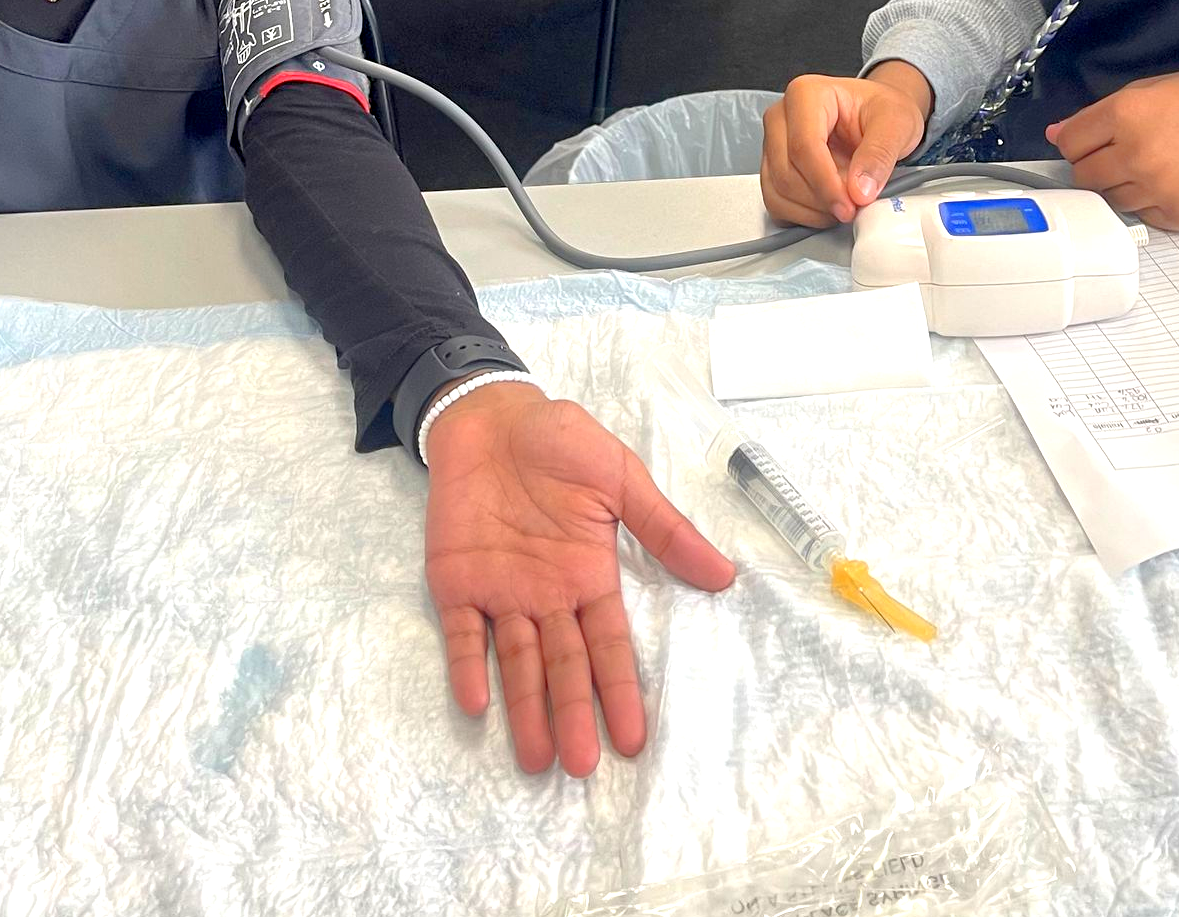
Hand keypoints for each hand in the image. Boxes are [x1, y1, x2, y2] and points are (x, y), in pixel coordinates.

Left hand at [424, 382, 734, 777]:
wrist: (491, 413)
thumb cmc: (560, 442)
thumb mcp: (620, 478)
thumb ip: (662, 528)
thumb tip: (724, 575)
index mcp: (588, 574)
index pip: (607, 645)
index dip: (617, 691)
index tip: (633, 739)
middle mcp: (546, 596)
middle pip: (563, 665)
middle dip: (572, 714)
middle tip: (580, 765)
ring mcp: (499, 591)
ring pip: (515, 662)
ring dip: (525, 708)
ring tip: (535, 759)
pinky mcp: (455, 581)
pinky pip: (461, 633)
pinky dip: (467, 667)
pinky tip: (476, 703)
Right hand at [761, 65, 930, 226]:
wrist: (877, 118)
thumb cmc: (882, 111)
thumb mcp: (896, 124)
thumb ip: (879, 154)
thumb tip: (860, 189)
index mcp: (806, 94)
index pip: (804, 146)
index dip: (826, 183)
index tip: (850, 205)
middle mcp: (781, 116)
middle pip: (786, 172)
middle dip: (822, 200)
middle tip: (853, 208)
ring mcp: (772, 143)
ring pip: (776, 191)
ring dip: (812, 211)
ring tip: (845, 206)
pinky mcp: (772, 168)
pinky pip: (775, 202)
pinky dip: (802, 215)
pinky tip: (828, 209)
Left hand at [1046, 67, 1178, 229]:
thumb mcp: (1150, 90)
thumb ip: (1098, 114)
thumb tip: (1056, 135)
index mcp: (1126, 114)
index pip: (1069, 145)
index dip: (1077, 143)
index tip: (1090, 142)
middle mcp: (1138, 154)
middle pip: (1085, 177)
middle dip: (1096, 167)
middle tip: (1123, 155)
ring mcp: (1160, 189)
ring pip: (1112, 201)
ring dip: (1123, 187)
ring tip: (1157, 164)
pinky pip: (1144, 217)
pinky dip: (1151, 203)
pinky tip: (1176, 180)